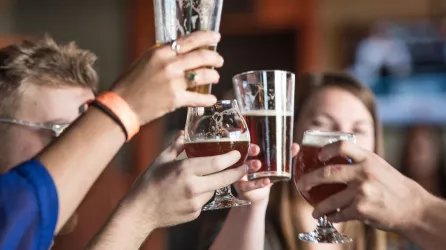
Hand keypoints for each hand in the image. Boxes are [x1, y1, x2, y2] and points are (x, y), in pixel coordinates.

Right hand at [111, 31, 222, 124]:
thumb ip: (164, 54)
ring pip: (204, 75)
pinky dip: (208, 99)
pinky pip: (198, 98)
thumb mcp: (146, 60)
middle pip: (202, 57)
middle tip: (220, 61)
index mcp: (161, 52)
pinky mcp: (176, 99)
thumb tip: (183, 51)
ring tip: (215, 77)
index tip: (216, 38)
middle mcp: (169, 64)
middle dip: (215, 58)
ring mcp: (174, 82)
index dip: (207, 38)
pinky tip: (212, 99)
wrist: (122, 105)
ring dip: (213, 76)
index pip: (190, 40)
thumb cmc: (131, 83)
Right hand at [125, 131, 245, 229]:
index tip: (238, 154)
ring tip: (198, 179)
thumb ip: (176, 145)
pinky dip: (202, 194)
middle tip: (244, 167)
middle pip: (224, 178)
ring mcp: (195, 202)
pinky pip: (204, 200)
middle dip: (237, 172)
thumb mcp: (161, 160)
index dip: (231, 158)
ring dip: (213, 183)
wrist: (139, 211)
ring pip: (214, 189)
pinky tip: (188, 192)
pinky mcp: (195, 213)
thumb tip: (183, 133)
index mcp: (185, 169)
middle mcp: (193, 186)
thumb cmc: (148, 183)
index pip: (216, 163)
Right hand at [234, 143, 299, 204]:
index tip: (257, 146)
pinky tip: (266, 181)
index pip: (248, 148)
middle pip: (243, 155)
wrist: (256, 195)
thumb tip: (296, 146)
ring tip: (258, 164)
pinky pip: (248, 185)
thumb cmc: (262, 176)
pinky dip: (258, 183)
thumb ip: (284, 157)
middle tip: (256, 150)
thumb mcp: (273, 166)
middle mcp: (242, 164)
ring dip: (250, 166)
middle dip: (249, 152)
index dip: (251, 146)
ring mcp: (240, 176)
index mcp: (249, 156)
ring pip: (242, 170)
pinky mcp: (242, 187)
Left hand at [295, 141, 429, 232]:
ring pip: (330, 199)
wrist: (413, 208)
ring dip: (319, 208)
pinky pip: (340, 214)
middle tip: (302, 185)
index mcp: (368, 158)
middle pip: (328, 172)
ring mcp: (362, 191)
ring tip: (315, 212)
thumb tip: (332, 159)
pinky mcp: (362, 209)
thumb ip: (359, 162)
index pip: (342, 145)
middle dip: (310, 180)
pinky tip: (331, 218)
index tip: (318, 156)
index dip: (326, 149)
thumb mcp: (379, 166)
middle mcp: (364, 172)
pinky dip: (333, 217)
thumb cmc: (394, 186)